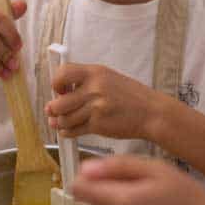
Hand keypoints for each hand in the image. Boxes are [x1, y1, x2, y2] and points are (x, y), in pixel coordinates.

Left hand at [45, 64, 166, 139]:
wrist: (151, 113)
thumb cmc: (132, 96)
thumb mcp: (109, 78)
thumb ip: (87, 82)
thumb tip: (62, 93)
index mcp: (96, 72)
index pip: (63, 73)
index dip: (56, 83)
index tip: (59, 90)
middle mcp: (94, 88)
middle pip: (59, 102)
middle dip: (54, 109)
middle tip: (54, 111)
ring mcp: (96, 108)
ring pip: (64, 119)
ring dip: (60, 123)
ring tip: (62, 123)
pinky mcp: (98, 125)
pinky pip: (73, 131)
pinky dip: (68, 132)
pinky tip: (70, 130)